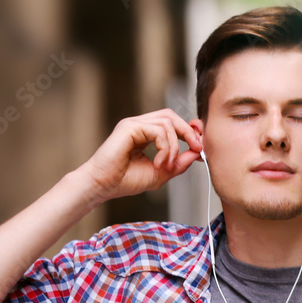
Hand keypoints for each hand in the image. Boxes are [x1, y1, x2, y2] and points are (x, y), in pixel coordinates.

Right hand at [78, 108, 202, 203]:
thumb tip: (196, 153)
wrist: (102, 186)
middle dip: (188, 132)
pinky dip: (165, 147)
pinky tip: (159, 162)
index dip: (188, 131)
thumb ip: (178, 163)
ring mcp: (133, 124)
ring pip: (167, 122)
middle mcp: (139, 125)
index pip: (171, 123)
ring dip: (174, 146)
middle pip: (171, 116)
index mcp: (144, 134)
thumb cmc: (123, 181)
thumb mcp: (160, 173)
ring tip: (166, 165)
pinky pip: (158, 130)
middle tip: (197, 148)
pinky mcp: (130, 127)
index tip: (199, 146)